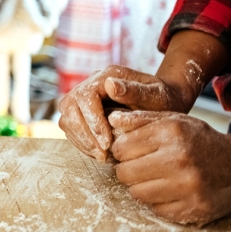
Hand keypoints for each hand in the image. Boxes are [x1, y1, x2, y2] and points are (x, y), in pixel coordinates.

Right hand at [58, 65, 192, 161]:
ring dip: (81, 140)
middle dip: (84, 134)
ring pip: (66, 118)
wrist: (163, 102)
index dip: (92, 121)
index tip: (107, 142)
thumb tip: (110, 85)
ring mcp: (83, 98)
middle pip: (70, 107)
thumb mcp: (156, 95)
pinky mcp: (82, 112)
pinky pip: (71, 128)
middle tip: (103, 155)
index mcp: (107, 75)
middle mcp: (90, 83)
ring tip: (101, 156)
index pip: (86, 96)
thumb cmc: (163, 99)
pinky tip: (98, 153)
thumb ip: (135, 90)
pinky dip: (82, 143)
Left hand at [109, 110, 230, 225]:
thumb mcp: (173, 120)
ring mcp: (189, 186)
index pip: (121, 148)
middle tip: (139, 168)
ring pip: (137, 194)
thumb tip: (111, 119)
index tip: (130, 152)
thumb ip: (140, 119)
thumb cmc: (198, 140)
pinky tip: (169, 191)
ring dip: (140, 188)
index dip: (121, 151)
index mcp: (171, 132)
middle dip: (127, 170)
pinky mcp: (195, 207)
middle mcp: (180, 158)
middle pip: (125, 173)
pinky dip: (158, 202)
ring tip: (154, 179)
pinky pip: (157, 210)